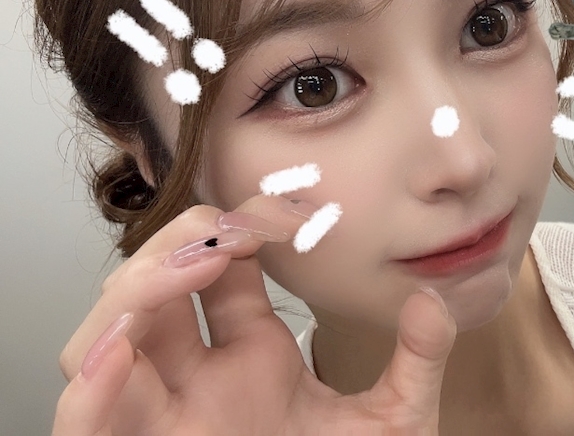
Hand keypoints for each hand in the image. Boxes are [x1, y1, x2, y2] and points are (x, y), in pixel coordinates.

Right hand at [52, 198, 456, 434]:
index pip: (222, 268)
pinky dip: (89, 387)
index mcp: (253, 357)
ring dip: (133, 294)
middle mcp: (199, 380)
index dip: (240, 227)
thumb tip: (433, 301)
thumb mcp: (393, 422)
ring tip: (189, 268)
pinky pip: (83, 425)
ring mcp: (166, 421)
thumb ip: (416, 363)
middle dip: (178, 245)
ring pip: (106, 342)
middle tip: (226, 232)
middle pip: (153, 292)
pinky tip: (121, 350)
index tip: (286, 214)